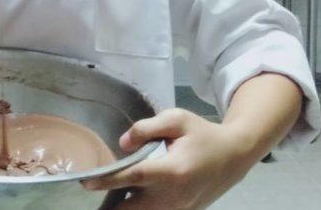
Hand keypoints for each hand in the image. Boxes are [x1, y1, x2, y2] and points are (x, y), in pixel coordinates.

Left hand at [82, 109, 261, 209]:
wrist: (234, 156)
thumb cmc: (203, 134)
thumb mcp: (177, 119)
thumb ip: (146, 128)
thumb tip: (122, 144)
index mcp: (172, 170)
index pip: (132, 178)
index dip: (107, 180)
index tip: (86, 182)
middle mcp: (173, 196)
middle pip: (131, 209)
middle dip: (110, 203)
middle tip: (95, 189)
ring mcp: (178, 209)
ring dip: (123, 206)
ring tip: (110, 192)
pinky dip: (138, 207)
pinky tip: (130, 195)